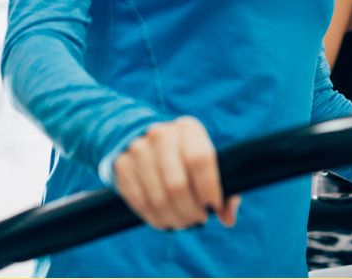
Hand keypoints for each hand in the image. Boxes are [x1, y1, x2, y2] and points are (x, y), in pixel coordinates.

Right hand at [114, 116, 240, 230]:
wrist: (149, 141)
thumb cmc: (187, 157)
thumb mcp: (207, 161)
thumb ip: (225, 189)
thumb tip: (228, 219)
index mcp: (188, 129)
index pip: (200, 160)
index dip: (208, 188)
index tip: (213, 206)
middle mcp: (161, 135)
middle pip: (177, 185)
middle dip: (190, 211)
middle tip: (197, 220)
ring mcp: (138, 149)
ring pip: (158, 198)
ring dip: (173, 218)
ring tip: (183, 222)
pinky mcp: (122, 165)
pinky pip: (139, 202)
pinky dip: (154, 218)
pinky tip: (165, 220)